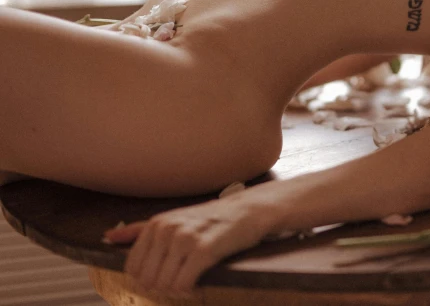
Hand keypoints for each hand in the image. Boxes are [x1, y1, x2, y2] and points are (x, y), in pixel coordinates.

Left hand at [103, 193, 270, 294]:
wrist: (248, 211)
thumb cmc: (209, 218)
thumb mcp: (172, 219)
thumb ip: (138, 229)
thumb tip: (107, 236)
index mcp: (156, 224)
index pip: (132, 267)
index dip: (146, 279)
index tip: (165, 276)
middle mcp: (167, 229)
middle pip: (146, 279)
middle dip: (161, 287)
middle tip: (179, 281)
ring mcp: (185, 239)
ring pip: (163, 285)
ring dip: (176, 290)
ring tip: (189, 281)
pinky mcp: (204, 251)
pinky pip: (182, 285)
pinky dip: (188, 291)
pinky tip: (197, 284)